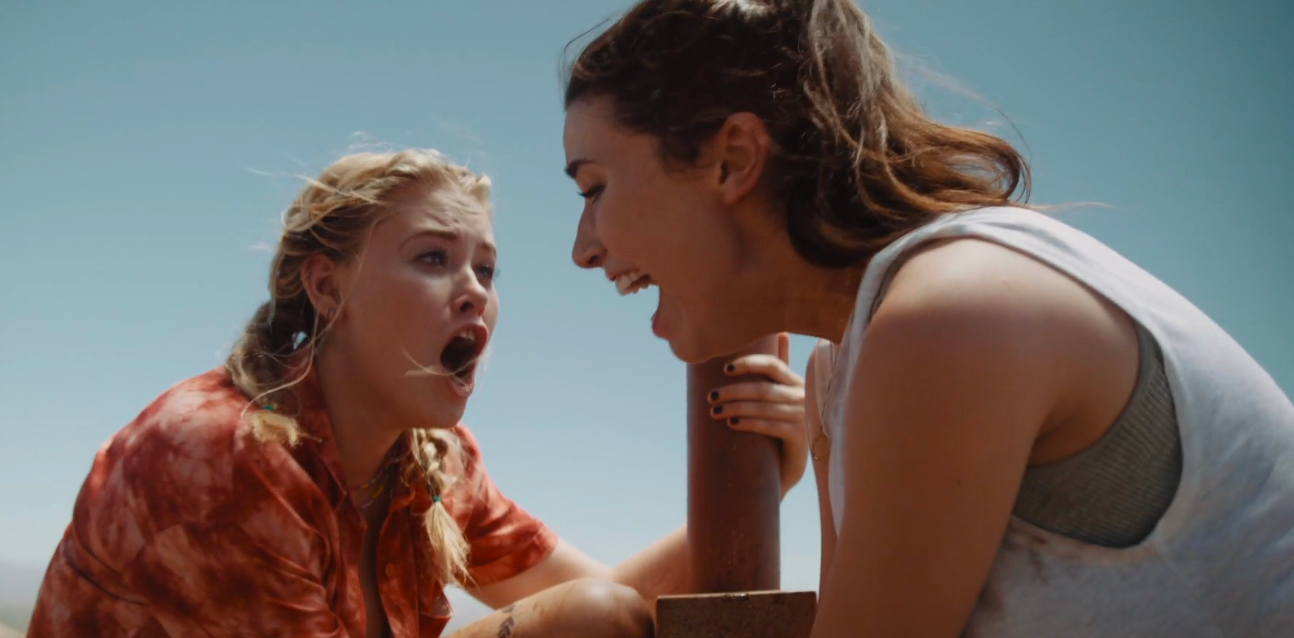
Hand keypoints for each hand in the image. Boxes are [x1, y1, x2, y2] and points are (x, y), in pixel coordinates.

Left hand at [707, 333, 807, 498]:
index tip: (724, 369)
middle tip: (711, 396)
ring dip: (735, 408)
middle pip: (762, 388)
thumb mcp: (778, 396)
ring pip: (763, 407)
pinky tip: (732, 423)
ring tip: (715, 411)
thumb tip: (781, 334)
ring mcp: (802, 417)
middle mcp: (802, 396)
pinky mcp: (798, 436)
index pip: (772, 365)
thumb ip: (777, 370)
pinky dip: (748, 423)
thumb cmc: (779, 425)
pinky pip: (769, 426)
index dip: (749, 364)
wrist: (790, 465)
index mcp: (795, 382)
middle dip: (733, 391)